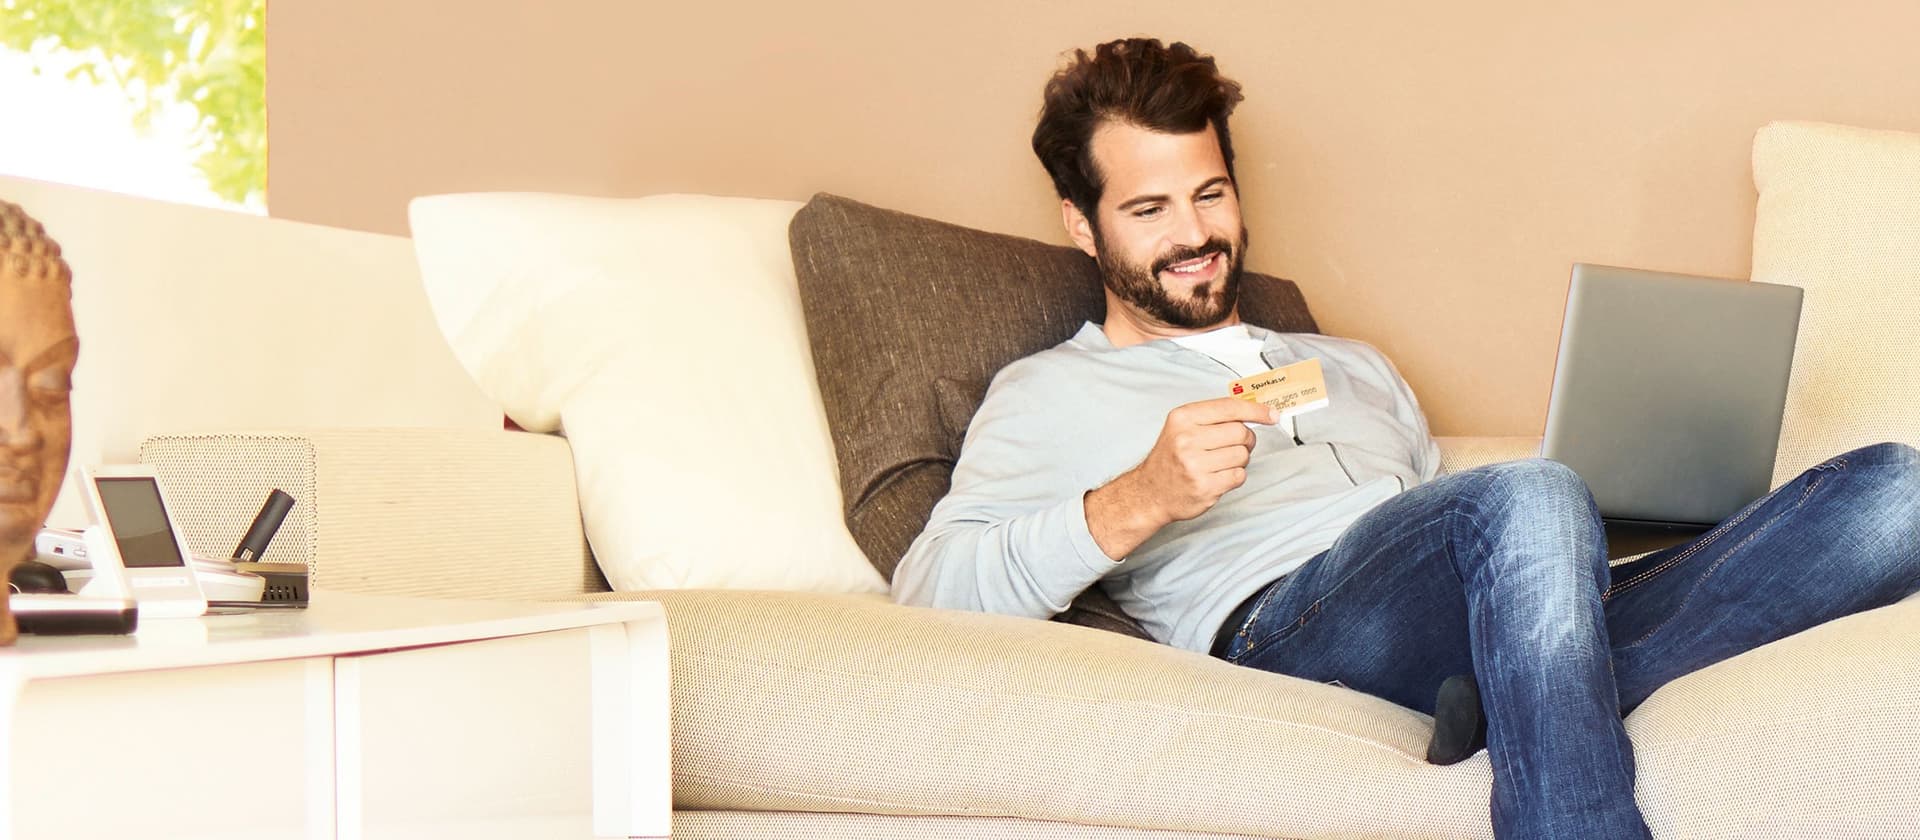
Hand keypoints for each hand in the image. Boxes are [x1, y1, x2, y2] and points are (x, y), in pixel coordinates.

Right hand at [1086, 397, 1277, 558]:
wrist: (1149, 493)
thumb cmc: (1171, 457)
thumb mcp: (1182, 427)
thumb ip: (1214, 416)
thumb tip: (1256, 410)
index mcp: (1183, 418)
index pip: (1229, 408)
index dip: (1256, 410)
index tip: (1272, 415)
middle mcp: (1187, 439)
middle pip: (1241, 432)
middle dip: (1245, 440)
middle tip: (1235, 445)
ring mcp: (1195, 465)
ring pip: (1242, 455)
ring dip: (1239, 459)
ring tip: (1221, 463)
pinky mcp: (1204, 487)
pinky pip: (1238, 476)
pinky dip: (1234, 476)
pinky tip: (1218, 476)